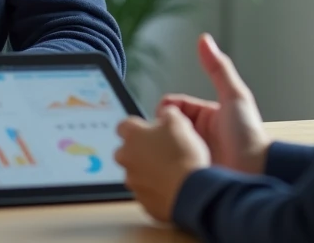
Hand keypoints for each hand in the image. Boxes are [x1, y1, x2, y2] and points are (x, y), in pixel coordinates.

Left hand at [114, 105, 210, 222]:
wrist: (190, 191)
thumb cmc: (183, 155)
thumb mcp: (179, 122)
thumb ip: (168, 113)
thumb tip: (166, 113)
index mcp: (133, 135)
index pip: (123, 126)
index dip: (136, 126)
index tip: (146, 129)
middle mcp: (127, 157)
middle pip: (126, 151)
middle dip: (139, 150)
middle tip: (159, 150)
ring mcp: (133, 181)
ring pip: (135, 172)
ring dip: (147, 170)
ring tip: (168, 169)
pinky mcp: (142, 200)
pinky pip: (145, 191)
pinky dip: (154, 187)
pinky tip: (171, 184)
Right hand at [158, 33, 269, 174]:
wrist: (256, 172)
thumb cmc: (248, 135)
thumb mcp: (234, 96)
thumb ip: (218, 68)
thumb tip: (204, 40)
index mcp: (206, 115)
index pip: (174, 106)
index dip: (166, 110)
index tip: (163, 119)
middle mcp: (199, 133)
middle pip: (168, 126)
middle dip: (162, 129)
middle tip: (164, 137)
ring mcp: (195, 153)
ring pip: (167, 145)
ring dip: (163, 146)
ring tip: (165, 151)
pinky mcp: (191, 171)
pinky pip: (171, 165)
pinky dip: (167, 162)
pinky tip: (168, 163)